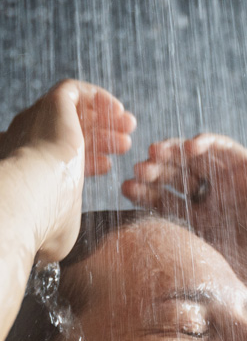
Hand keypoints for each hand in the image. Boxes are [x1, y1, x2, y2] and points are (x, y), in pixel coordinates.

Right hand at [0, 80, 135, 261]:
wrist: (29, 198)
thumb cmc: (42, 221)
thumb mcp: (57, 229)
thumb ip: (61, 227)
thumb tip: (56, 249)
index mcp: (23, 168)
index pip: (57, 156)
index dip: (86, 160)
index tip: (108, 167)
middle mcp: (25, 141)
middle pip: (67, 132)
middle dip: (100, 138)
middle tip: (125, 145)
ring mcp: (36, 120)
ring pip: (73, 112)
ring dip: (104, 119)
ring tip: (130, 129)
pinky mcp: (52, 104)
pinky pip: (74, 91)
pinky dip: (99, 98)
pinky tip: (119, 112)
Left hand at [122, 134, 246, 304]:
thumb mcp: (219, 278)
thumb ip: (190, 275)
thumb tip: (143, 295)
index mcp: (199, 225)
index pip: (162, 202)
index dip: (143, 193)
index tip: (126, 189)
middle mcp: (211, 200)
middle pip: (172, 176)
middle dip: (153, 171)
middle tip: (139, 170)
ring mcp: (230, 182)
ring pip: (193, 158)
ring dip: (173, 151)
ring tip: (156, 153)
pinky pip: (224, 148)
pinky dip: (207, 142)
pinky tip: (192, 147)